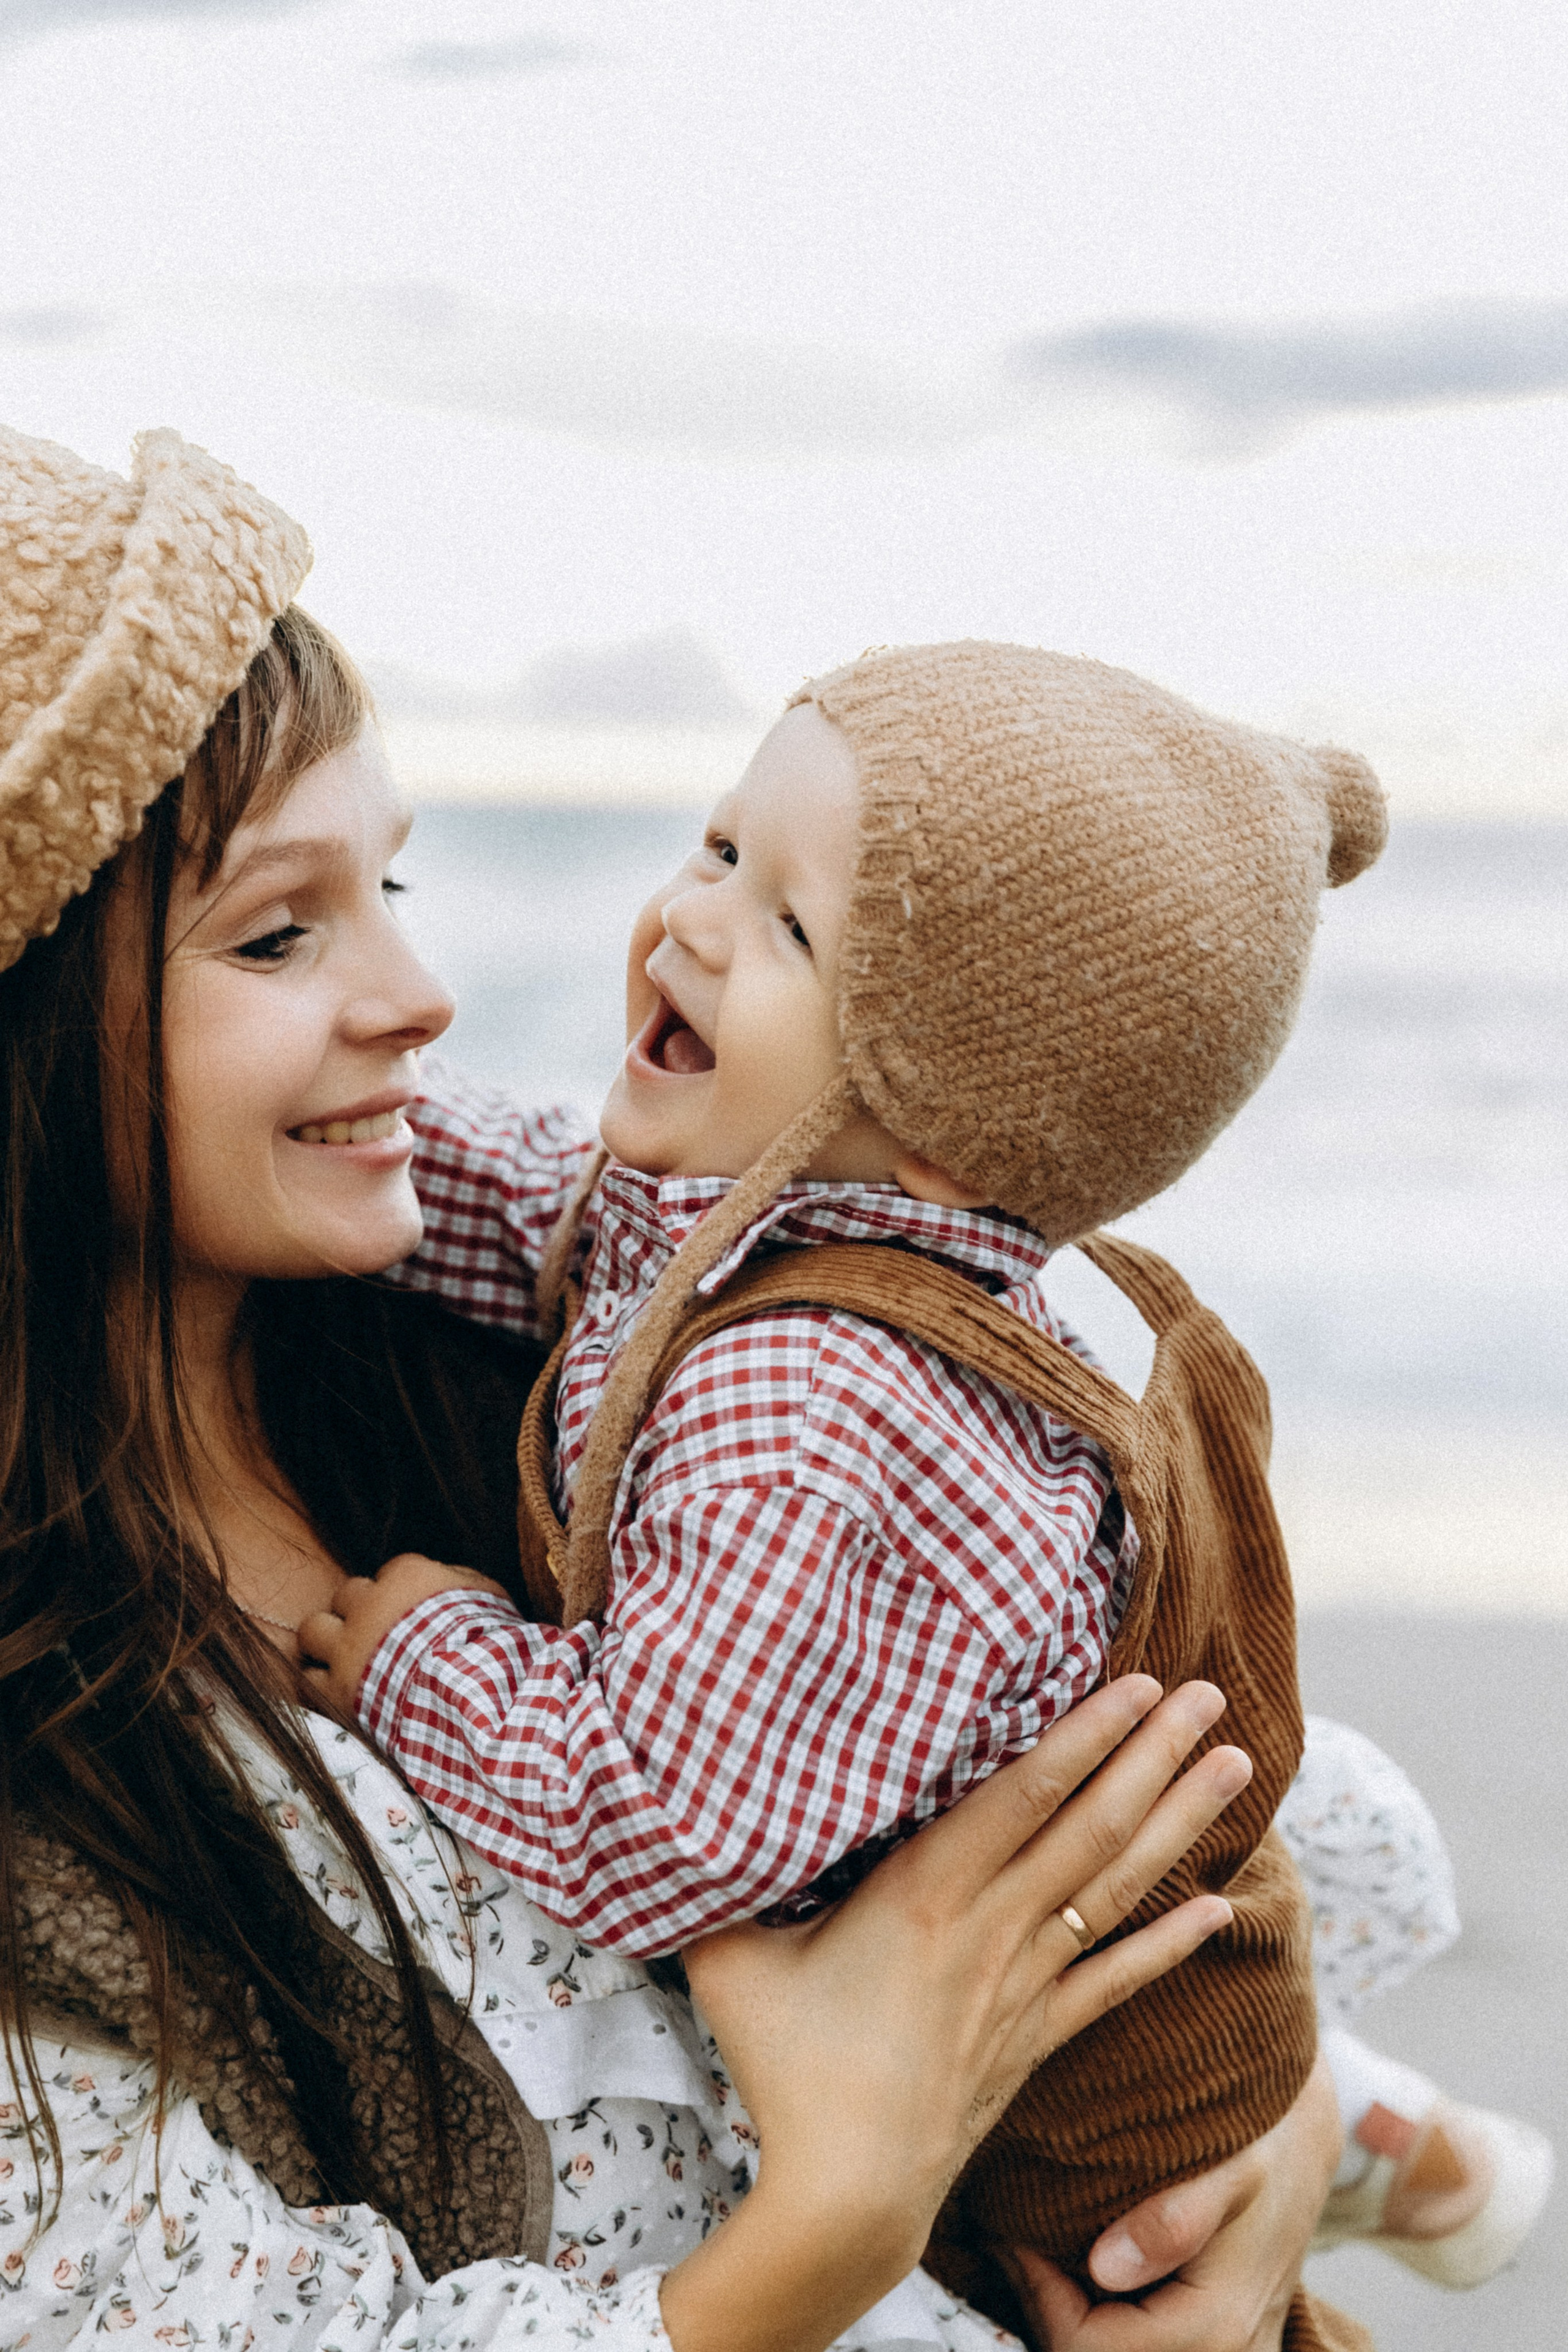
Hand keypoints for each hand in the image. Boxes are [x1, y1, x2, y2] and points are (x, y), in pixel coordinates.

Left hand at [298, 1553, 510, 1709]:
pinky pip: (308, 1680)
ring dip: (325, 1642)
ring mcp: (347, 1649)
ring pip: (311, 1631)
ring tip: (343, 1658)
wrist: (472, 1697)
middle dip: (358, 1612)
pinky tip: (336, 1690)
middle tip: (375, 1634)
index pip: (391, 1572)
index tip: (413, 1613)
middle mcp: (368, 1605)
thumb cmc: (488, 1643)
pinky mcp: (336, 1691)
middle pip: (346, 1595)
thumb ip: (460, 1580)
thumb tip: (449, 1577)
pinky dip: (321, 1684)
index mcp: (406, 1576)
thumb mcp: (489, 1595)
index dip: (401, 1595)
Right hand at [661, 1677, 1251, 2351]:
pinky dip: (1169, 1944)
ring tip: (1234, 1765)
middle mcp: (992, 1928)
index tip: (1137, 1684)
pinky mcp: (1037, 2037)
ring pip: (1116, 1888)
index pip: (1025, 1795)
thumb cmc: (785, 2069)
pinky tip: (1216, 1908)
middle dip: (1156, 1755)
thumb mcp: (730, 1958)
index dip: (1086, 1735)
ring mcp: (1024, 1984)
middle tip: (1212, 1696)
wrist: (846, 2195)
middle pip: (1091, 1827)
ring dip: (1179, 1822)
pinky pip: (1116, 1981)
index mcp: (925, 1894)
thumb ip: (719, 1878)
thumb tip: (674, 1805)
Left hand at [1007, 2051, 1342, 2351]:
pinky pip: (1146, 2348)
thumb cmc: (1258, 2144)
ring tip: (1046, 2256)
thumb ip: (1172, 2218)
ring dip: (1076, 2321)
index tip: (1013, 2236)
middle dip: (1049, 2311)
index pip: (1086, 2348)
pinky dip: (1107, 2322)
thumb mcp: (1224, 2164)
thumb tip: (1105, 2269)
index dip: (1037, 2296)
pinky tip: (1086, 2276)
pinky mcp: (1222, 2347)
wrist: (1298, 2147)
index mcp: (1215, 2327)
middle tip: (1018, 2244)